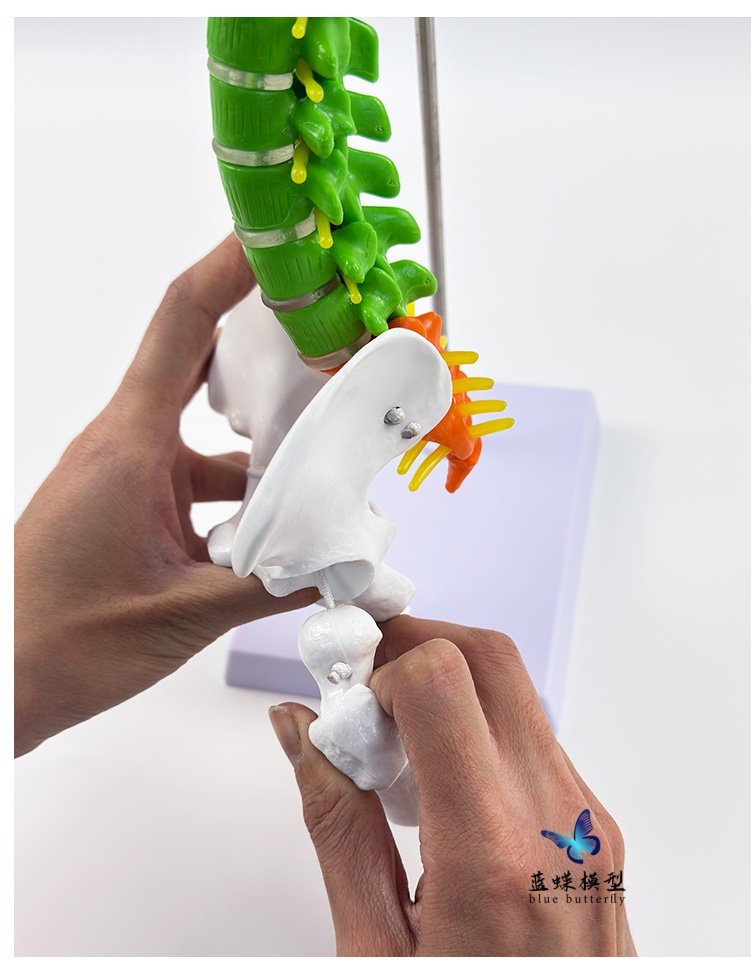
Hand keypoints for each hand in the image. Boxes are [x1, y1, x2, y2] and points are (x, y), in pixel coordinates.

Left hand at [15, 235, 316, 756]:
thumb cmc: (58, 642)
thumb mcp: (179, 617)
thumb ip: (269, 588)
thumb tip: (342, 569)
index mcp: (128, 447)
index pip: (184, 325)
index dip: (232, 268)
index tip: (281, 237)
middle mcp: (127, 445)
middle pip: (201, 359)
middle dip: (268, 342)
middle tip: (332, 336)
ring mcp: (129, 474)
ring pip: (209, 432)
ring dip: (263, 442)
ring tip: (328, 457)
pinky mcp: (132, 504)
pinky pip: (198, 478)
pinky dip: (242, 493)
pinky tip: (281, 529)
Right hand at [269, 616, 634, 955]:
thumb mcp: (374, 952)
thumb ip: (336, 825)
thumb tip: (301, 732)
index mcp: (491, 854)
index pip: (443, 680)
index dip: (380, 667)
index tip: (343, 695)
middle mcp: (556, 821)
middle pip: (487, 657)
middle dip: (413, 646)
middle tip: (360, 690)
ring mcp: (585, 820)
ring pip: (513, 688)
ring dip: (444, 687)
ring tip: (392, 748)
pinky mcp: (595, 825)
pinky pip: (532, 734)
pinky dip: (475, 726)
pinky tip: (436, 781)